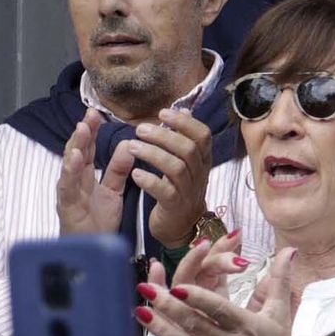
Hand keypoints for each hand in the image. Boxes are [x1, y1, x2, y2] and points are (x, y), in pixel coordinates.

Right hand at [55, 110, 134, 235]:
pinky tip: (74, 157)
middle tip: (91, 113)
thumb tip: (128, 146)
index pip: (89, 149)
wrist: (89, 251)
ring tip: (82, 128)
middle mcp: (74, 180)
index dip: (93, 132)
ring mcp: (68, 192)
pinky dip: (70, 170)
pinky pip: (67, 186)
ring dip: (75, 146)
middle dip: (83, 132)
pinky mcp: (65, 205)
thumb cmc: (98, 221)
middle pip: (78, 151)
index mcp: (86, 176)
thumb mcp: (113, 191)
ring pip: (70, 165)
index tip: (99, 114)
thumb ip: (118, 170)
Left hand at [133, 108, 214, 246]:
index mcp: (203, 160)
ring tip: (131, 146)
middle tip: (140, 129)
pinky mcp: (175, 206)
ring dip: (153, 154)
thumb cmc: (180, 189)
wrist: (183, 226)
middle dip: (164, 136)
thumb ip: (184, 137)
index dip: (185, 122)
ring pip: (176, 168)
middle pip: (188, 149)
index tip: (162, 113)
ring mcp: (188, 191)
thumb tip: (182, 109)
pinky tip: (135, 173)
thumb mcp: (187, 162)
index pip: (202, 135)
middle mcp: (199, 174)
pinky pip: (165, 192)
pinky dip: (149, 181)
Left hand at [138, 247, 305, 335]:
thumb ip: (281, 279)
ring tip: (140, 311)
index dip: (198, 298)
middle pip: (195, 324)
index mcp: (248, 326)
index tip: (179, 285)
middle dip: (168, 306)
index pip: (219, 309)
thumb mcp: (281, 313)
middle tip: (146, 289)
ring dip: (160, 328)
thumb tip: (289, 249)